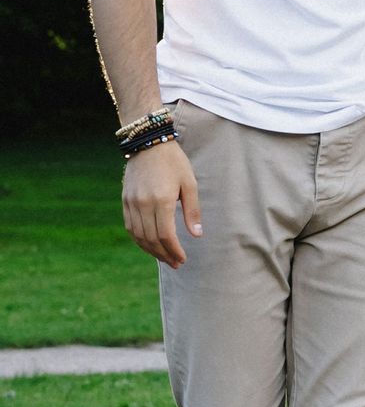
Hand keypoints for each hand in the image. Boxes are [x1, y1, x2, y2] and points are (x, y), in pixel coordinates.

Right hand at [121, 141, 200, 268]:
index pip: (166, 235)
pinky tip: (150, 245)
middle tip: (176, 264)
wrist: (147, 142)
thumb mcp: (190, 184)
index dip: (174, 250)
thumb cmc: (174, 162)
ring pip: (138, 235)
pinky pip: (130, 226)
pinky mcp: (125, 199)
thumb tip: (197, 235)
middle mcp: (142, 203)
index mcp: (161, 200)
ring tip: (165, 258)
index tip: (183, 259)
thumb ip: (192, 211)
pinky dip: (139, 239)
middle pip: (151, 239)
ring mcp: (131, 202)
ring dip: (151, 250)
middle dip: (164, 255)